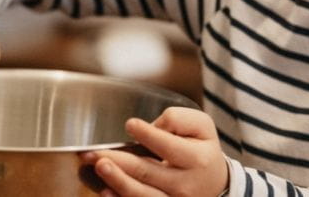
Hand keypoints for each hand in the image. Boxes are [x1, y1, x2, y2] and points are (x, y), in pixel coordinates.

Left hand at [80, 107, 228, 196]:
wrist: (214, 184)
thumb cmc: (200, 149)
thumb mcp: (201, 127)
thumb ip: (179, 120)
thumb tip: (153, 126)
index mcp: (196, 159)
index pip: (169, 147)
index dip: (149, 135)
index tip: (130, 124)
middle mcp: (184, 184)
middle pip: (148, 172)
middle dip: (120, 161)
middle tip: (94, 152)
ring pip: (142, 194)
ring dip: (118, 181)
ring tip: (99, 167)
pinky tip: (105, 191)